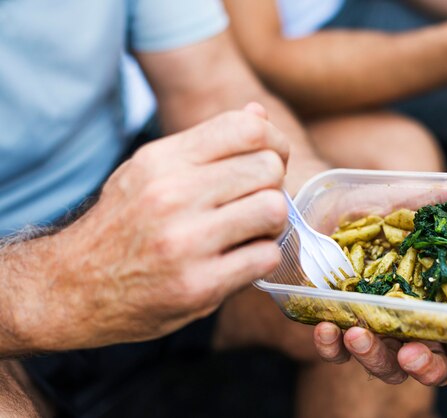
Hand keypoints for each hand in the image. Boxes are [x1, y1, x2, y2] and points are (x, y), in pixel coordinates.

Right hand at [28, 104, 289, 350]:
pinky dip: (261, 258)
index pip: (247, 128)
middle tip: (257, 202)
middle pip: (268, 169)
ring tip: (251, 231)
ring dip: (272, 223)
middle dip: (273, 185)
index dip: (275, 142)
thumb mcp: (151, 171)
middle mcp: (172, 195)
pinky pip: (266, 257)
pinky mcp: (198, 286)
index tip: (274, 160)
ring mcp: (185, 242)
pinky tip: (240, 260)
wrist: (73, 288)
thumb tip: (257, 113)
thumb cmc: (122, 224)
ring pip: (274, 210)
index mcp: (162, 160)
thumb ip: (206, 144)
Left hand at [309, 181, 446, 393]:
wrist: (328, 205)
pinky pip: (337, 351)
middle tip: (412, 355)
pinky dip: (332, 347)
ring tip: (358, 333)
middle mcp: (411, 320)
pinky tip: (327, 328)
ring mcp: (376, 326)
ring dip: (373, 356)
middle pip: (429, 363)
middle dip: (425, 367)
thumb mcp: (412, 201)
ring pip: (384, 363)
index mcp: (439, 299)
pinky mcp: (340, 324)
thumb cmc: (379, 208)